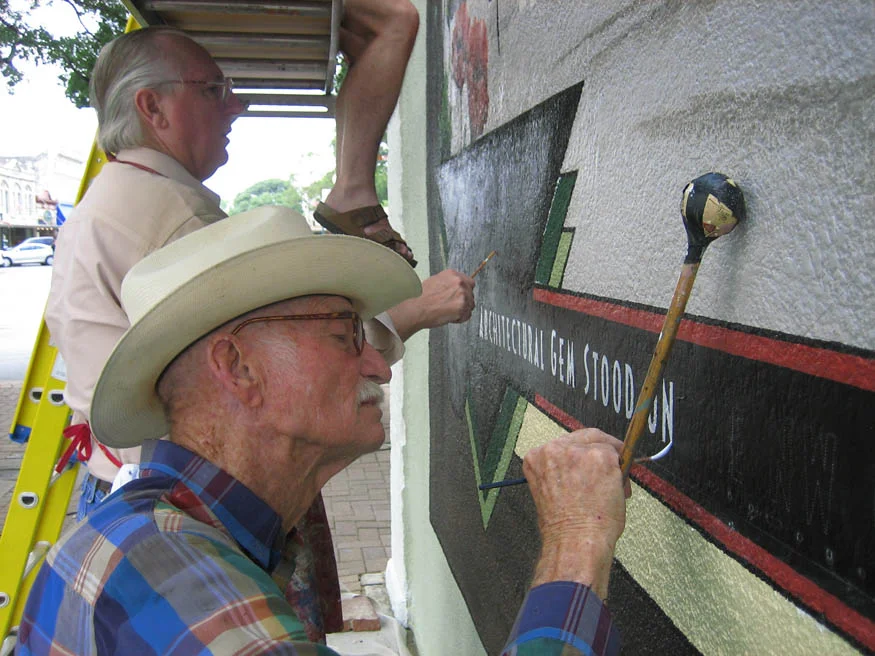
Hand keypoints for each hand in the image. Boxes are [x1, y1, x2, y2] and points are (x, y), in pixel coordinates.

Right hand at [387, 269, 474, 339]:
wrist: (417, 309)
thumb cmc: (422, 298)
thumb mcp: (434, 281)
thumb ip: (448, 282)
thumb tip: (453, 286)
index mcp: (452, 274)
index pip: (469, 282)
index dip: (464, 291)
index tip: (460, 296)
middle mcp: (459, 282)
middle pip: (471, 293)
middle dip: (464, 301)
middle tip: (452, 306)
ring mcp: (462, 294)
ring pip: (470, 305)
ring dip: (462, 310)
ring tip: (448, 311)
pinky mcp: (462, 307)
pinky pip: (467, 315)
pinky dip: (460, 318)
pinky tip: (449, 316)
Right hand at [524, 429, 629, 597]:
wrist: (574, 540)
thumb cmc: (563, 527)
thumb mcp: (551, 491)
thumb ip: (564, 472)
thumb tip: (588, 468)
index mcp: (537, 457)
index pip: (565, 443)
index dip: (583, 451)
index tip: (593, 458)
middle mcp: (554, 449)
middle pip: (585, 437)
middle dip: (600, 452)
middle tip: (613, 469)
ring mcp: (578, 451)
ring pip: (603, 446)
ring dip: (612, 464)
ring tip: (614, 490)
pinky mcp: (601, 457)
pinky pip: (618, 457)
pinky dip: (622, 474)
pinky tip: (619, 492)